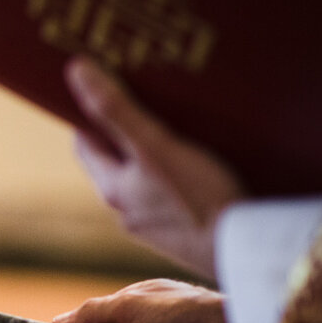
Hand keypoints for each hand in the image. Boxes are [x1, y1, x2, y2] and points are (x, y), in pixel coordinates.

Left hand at [65, 57, 243, 278]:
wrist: (246, 252)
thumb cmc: (199, 196)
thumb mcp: (155, 145)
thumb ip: (116, 111)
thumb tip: (75, 70)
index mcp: (112, 190)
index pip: (85, 144)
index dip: (88, 114)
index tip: (101, 87)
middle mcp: (127, 212)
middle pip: (114, 163)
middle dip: (123, 132)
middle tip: (142, 97)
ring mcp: (156, 227)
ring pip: (144, 181)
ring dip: (153, 155)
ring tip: (177, 125)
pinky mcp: (185, 236)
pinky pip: (172, 197)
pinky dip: (178, 177)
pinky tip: (204, 164)